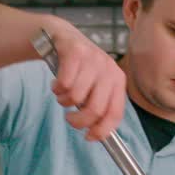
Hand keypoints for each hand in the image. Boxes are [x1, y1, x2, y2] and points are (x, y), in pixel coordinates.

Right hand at [46, 22, 126, 141]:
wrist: (63, 37)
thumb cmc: (80, 69)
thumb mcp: (95, 86)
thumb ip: (99, 106)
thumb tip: (95, 135)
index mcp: (118, 80)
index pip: (114, 114)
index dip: (101, 130)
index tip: (88, 137)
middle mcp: (109, 69)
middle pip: (95, 110)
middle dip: (78, 121)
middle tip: (69, 118)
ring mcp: (92, 59)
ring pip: (76, 97)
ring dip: (63, 101)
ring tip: (62, 93)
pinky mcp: (75, 52)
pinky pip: (64, 83)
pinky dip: (56, 88)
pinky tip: (57, 83)